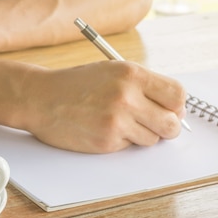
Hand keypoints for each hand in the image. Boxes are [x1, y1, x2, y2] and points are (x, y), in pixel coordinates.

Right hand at [22, 60, 186, 152]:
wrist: (40, 98)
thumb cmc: (76, 84)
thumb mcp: (112, 71)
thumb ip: (143, 85)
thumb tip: (174, 109)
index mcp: (132, 74)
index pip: (177, 95)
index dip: (177, 106)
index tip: (170, 110)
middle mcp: (127, 96)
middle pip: (171, 122)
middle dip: (167, 127)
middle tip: (154, 124)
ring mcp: (117, 121)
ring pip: (152, 139)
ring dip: (142, 135)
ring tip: (120, 123)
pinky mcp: (106, 141)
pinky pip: (130, 146)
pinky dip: (122, 141)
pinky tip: (103, 128)